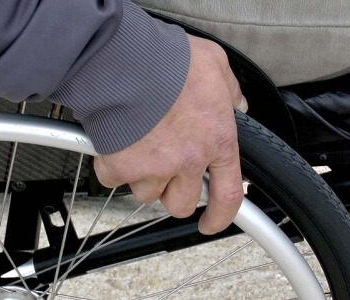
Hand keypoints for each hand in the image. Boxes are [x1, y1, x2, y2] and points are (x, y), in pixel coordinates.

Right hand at [94, 34, 246, 234]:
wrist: (126, 61)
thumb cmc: (170, 61)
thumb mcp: (215, 65)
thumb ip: (229, 89)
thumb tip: (236, 103)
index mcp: (216, 141)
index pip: (227, 194)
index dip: (220, 216)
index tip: (210, 223)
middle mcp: (187, 161)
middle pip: (181, 204)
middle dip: (173, 192)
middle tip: (165, 169)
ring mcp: (154, 168)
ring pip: (147, 194)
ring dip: (143, 177)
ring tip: (139, 146)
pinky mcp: (121, 167)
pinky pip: (115, 180)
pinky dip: (113, 166)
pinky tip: (116, 143)